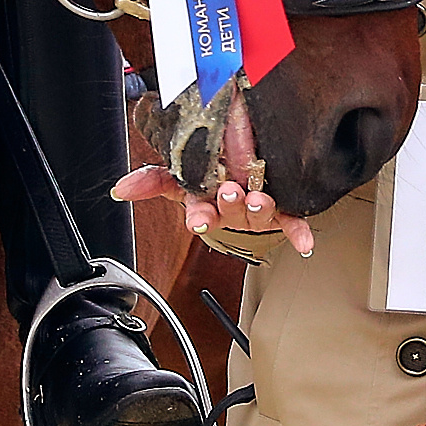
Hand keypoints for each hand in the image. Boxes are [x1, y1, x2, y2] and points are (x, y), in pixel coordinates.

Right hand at [111, 163, 313, 256]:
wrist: (245, 184)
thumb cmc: (210, 183)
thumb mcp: (180, 181)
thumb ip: (152, 181)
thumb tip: (121, 188)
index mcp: (208, 205)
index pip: (198, 213)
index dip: (198, 217)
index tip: (198, 220)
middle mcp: (233, 210)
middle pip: (230, 209)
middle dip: (229, 204)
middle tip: (228, 193)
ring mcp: (257, 211)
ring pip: (259, 212)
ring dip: (258, 208)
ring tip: (258, 199)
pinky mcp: (282, 211)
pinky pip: (292, 223)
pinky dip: (298, 233)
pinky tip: (305, 243)